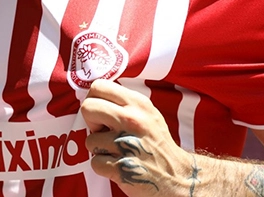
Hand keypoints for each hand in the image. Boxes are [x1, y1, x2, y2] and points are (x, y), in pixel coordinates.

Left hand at [80, 79, 194, 195]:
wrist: (175, 176)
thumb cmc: (156, 143)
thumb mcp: (147, 113)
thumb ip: (124, 102)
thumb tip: (94, 95)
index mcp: (138, 104)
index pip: (99, 86)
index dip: (93, 99)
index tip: (101, 112)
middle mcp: (132, 120)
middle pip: (88, 108)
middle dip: (90, 121)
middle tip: (103, 131)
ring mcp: (126, 144)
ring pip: (90, 140)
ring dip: (99, 149)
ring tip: (116, 151)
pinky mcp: (121, 168)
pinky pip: (95, 162)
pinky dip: (103, 166)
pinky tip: (117, 164)